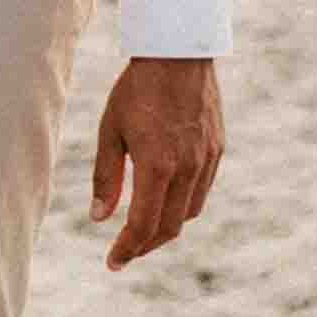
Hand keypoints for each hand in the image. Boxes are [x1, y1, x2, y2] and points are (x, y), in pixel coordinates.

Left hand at [90, 56, 223, 271]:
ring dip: (165, 228)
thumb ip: (106, 177)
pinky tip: (164, 202)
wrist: (178, 53)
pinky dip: (182, 206)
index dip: (126, 248)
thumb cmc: (136, 89)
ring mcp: (207, 160)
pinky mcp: (217, 150)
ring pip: (188, 212)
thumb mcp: (110, 131)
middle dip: (145, 246)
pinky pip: (201, 191)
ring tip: (141, 231)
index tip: (112, 262)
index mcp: (157, 165)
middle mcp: (187, 168)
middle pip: (169, 227)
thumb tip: (99, 218)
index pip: (143, 225)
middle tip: (124, 253)